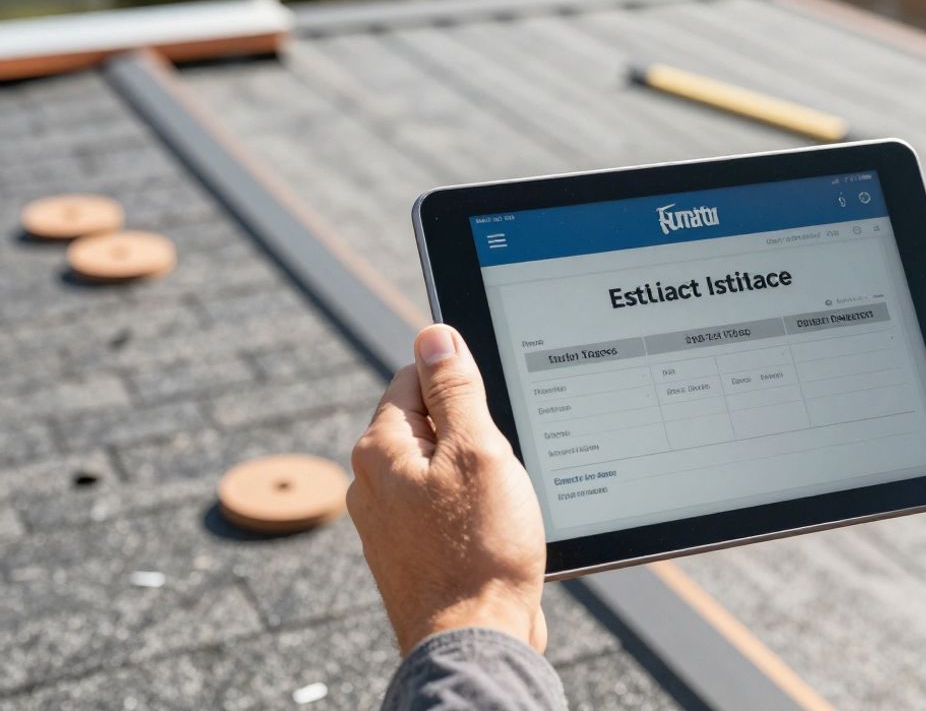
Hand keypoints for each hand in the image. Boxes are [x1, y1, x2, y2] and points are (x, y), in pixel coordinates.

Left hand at [348, 325, 546, 654]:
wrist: (475, 642)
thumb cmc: (479, 550)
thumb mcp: (478, 450)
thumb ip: (455, 389)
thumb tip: (433, 335)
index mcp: (380, 448)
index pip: (415, 378)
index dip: (461, 386)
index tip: (492, 412)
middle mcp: (372, 483)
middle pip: (431, 424)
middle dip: (473, 434)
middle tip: (501, 465)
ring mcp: (389, 522)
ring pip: (442, 469)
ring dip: (478, 476)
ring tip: (502, 507)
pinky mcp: (411, 554)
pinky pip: (446, 509)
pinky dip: (474, 512)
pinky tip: (497, 533)